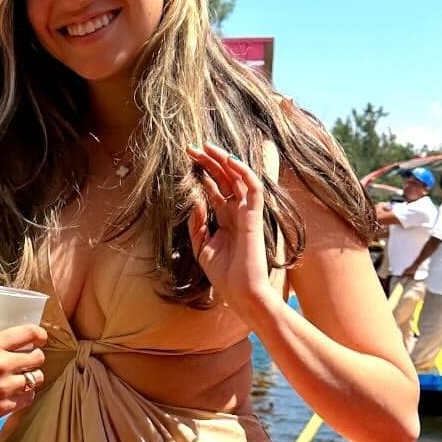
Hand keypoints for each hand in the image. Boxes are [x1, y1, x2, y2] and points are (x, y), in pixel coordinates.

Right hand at [0, 324, 47, 436]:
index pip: (28, 334)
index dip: (39, 334)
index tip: (40, 337)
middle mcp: (1, 365)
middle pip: (37, 358)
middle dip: (36, 356)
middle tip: (30, 358)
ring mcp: (4, 388)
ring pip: (36, 379)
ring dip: (32, 377)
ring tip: (23, 377)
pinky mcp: (2, 408)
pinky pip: (27, 399)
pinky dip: (25, 395)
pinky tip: (16, 393)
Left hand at [187, 143, 280, 329]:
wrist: (241, 294)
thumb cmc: (225, 275)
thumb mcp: (203, 247)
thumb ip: (197, 224)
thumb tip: (195, 199)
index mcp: (226, 219)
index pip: (216, 188)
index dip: (203, 173)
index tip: (187, 159)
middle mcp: (238, 212)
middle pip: (226, 178)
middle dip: (210, 161)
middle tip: (192, 147)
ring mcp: (247, 214)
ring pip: (239, 178)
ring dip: (224, 160)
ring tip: (207, 146)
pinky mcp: (254, 218)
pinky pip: (253, 189)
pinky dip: (243, 173)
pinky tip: (228, 161)